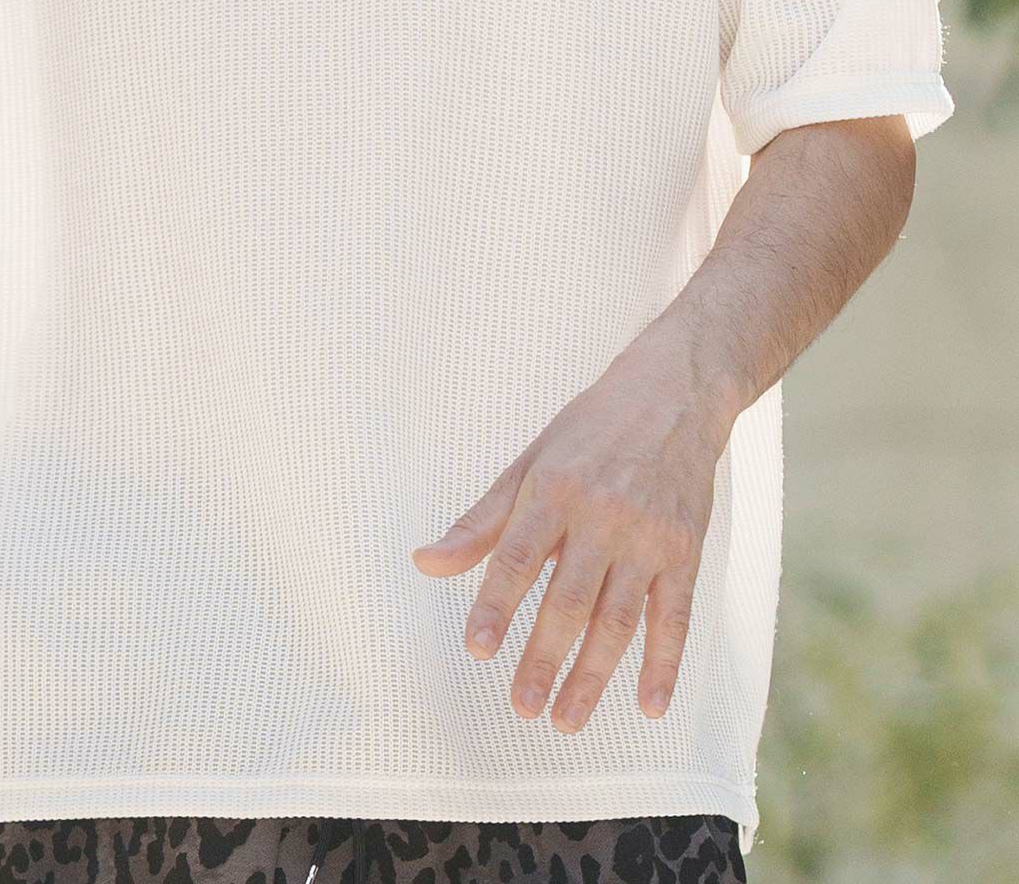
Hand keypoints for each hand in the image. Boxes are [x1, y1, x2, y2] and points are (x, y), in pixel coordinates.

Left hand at [409, 340, 730, 731]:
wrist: (674, 393)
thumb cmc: (591, 429)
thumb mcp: (530, 461)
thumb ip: (482, 520)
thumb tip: (425, 563)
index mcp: (554, 488)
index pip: (517, 556)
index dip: (495, 604)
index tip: (476, 648)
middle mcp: (602, 515)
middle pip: (568, 599)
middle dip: (543, 657)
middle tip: (521, 706)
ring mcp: (648, 536)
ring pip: (618, 619)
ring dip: (593, 675)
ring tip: (566, 718)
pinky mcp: (686, 550)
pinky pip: (675, 616)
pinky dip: (665, 663)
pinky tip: (649, 705)